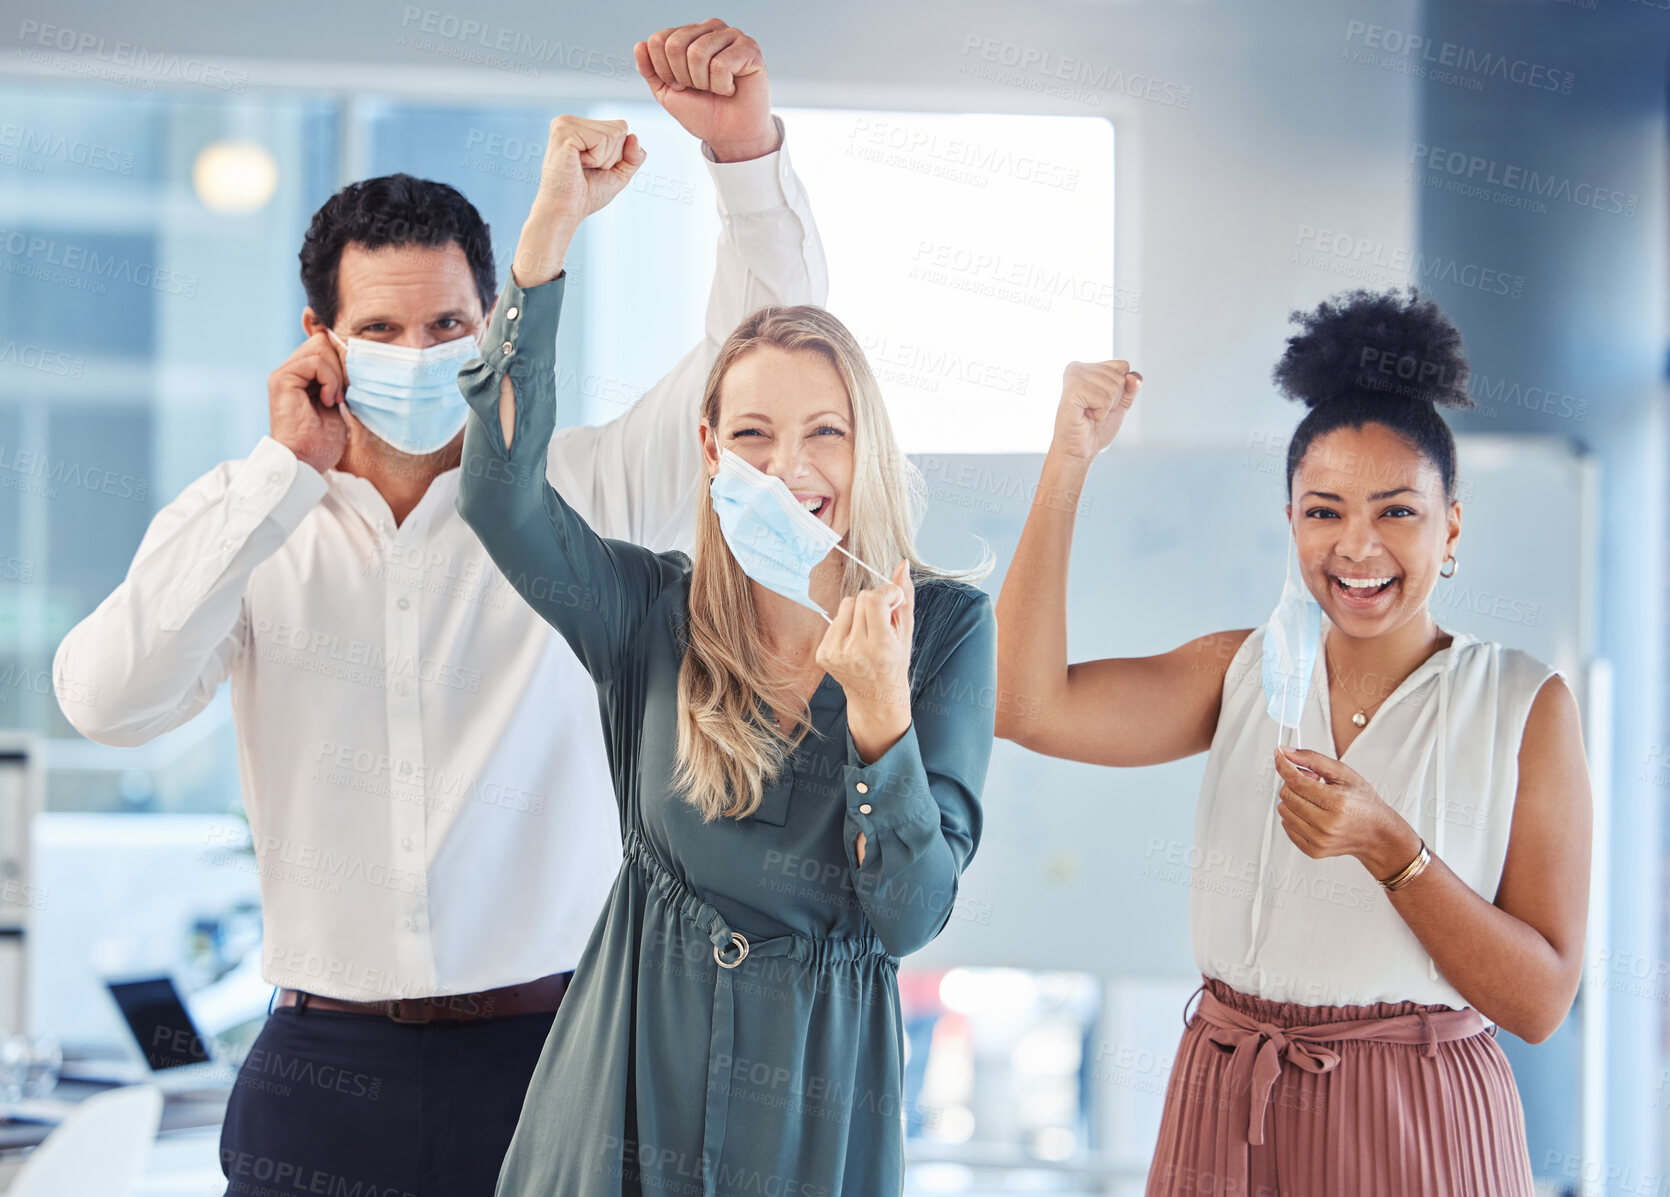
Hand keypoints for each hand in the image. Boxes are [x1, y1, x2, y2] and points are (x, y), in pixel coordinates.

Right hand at [269, 333, 347, 472]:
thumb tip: (354, 356)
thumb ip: (338, 379)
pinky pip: (314, 362)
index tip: (347, 390)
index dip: (342, 360)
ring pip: (320, 347)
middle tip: (341, 395)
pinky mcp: (282, 379)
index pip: (325, 345)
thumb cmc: (324, 441)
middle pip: (322, 341)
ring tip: (334, 400)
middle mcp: (291, 370)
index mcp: (303, 375)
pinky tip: (328, 401)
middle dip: (340, 365)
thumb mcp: (338, 403)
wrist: (306, 461)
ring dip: (335, 375)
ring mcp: (284, 374)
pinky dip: (329, 380)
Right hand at [512, 116, 646, 286]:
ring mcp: (564, 123)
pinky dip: (596, 158)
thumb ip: (633, 156)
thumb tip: (634, 136)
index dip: (617, 155)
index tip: (594, 168)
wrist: (565, 210)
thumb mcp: (618, 173)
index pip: (620, 127)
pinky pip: (602, 139)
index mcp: (578, 126)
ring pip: (613, 133)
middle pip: (619, 128)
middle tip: (587, 170)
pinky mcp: (564, 131)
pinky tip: (577, 165)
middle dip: (611, 156)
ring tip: (581, 168)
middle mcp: (569, 120)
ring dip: (603, 159)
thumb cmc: (586, 195)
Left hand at [635, 19, 776, 161]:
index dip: (664, 71)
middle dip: (683, 77)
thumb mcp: (667, 92)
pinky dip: (722, 86)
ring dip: (704, 83)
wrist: (730, 135)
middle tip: (700, 88)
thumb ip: (650, 69)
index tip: (681, 86)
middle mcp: (710, 29)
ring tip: (717, 89)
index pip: (659, 40)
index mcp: (689, 34)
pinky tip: (731, 88)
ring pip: (698, 53)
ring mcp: (731, 35)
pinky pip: (721, 64)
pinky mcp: (749, 48)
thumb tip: (639, 45)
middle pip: (675, 45)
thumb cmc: (703, 112)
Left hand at [817, 560, 915, 761]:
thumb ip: (905, 596)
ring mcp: (835, 654)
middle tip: (883, 620)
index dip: (886, 593)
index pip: (872, 600)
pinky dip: (847, 624)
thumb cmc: (895, 663)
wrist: (876, 698)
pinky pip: (834, 620)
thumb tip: (902, 564)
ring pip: (845, 605)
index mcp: (879, 648)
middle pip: (859, 599)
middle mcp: (854, 652)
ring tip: (869, 631)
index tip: (895, 600)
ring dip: (858, 611)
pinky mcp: (823, 655)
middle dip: (874, 602)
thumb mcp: (906, 632)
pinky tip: (856, 641)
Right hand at [1052, 360, 1140, 462]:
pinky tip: (1086, 416)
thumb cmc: (1096, 428)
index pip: (1123, 366)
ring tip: (1089, 413)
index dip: (1121, 389)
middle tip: (1094, 410)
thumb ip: (1131, 387)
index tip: (1101, 402)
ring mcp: (1073, 377)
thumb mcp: (1121, 403)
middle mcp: (1077, 367)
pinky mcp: (1071, 390)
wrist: (1080, 450)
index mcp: (1087, 367)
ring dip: (1106, 407)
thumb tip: (1131, 377)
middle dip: (1113, 399)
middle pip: (1119, 376)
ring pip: (1113, 387)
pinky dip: (1100, 413)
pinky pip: (1104, 399)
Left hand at [1273, 748, 1422, 878]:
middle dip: (1294, 783)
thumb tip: (1285, 752)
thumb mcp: (1344, 774)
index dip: (1284, 766)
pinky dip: (1295, 816)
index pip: (1297, 782)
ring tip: (1315, 800)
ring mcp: (1319, 840)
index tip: (1280, 756)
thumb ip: (1313, 759)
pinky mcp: (1313, 851)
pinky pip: (1286, 826)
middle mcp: (1327, 825)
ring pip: (1283, 811)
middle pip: (1287, 795)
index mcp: (1337, 803)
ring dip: (1294, 800)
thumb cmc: (1363, 802)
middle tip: (1314, 783)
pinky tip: (1313, 814)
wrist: (1376, 834)